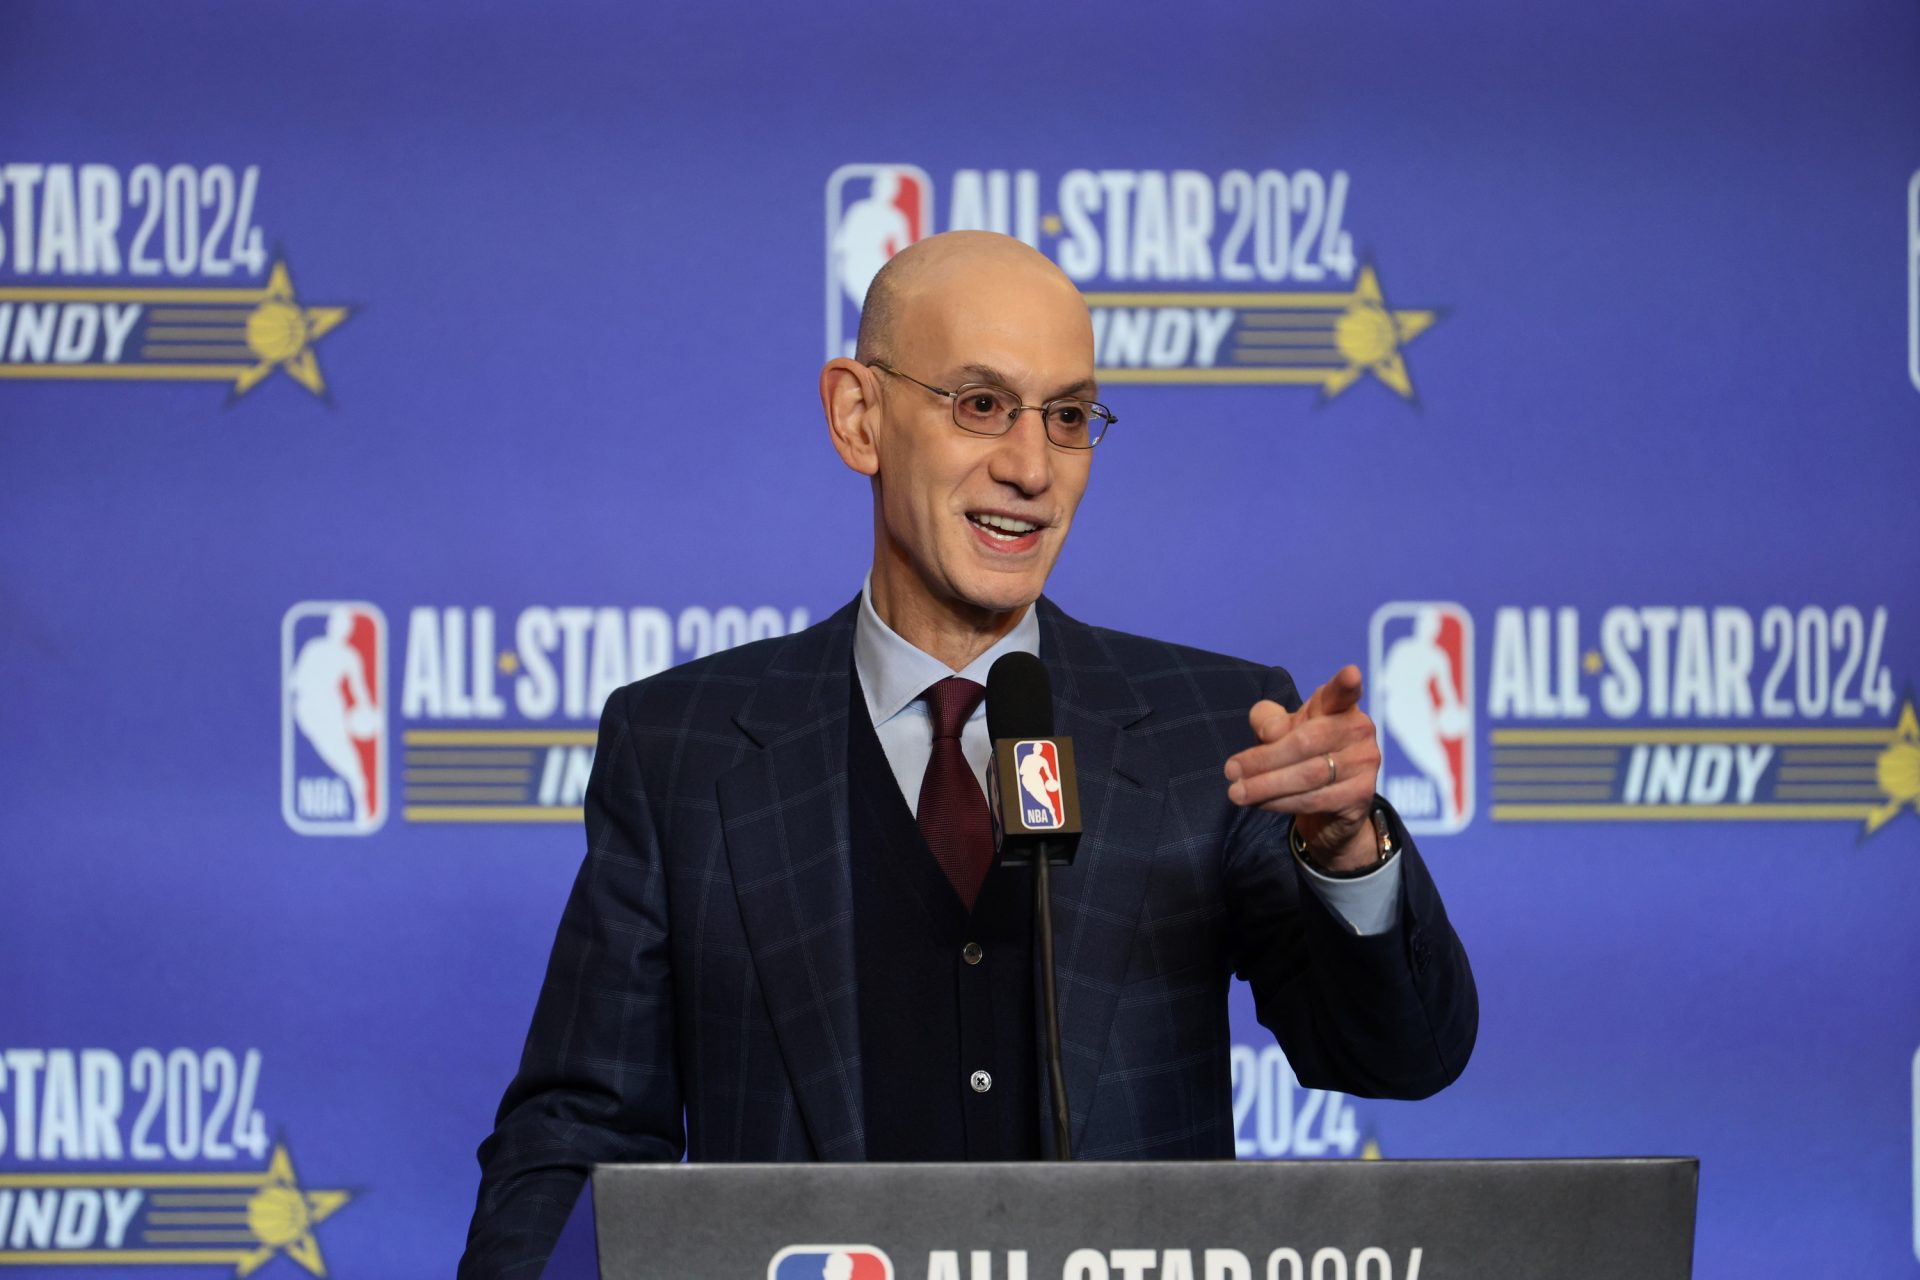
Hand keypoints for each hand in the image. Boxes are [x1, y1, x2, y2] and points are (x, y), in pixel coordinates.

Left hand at [1223, 665, 1381, 871]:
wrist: (1328, 802)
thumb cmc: (1300, 753)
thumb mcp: (1279, 730)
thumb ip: (1268, 721)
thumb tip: (1272, 733)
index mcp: (1338, 705)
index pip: (1342, 692)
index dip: (1346, 684)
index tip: (1351, 674)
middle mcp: (1358, 729)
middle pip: (1305, 741)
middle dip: (1263, 759)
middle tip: (1230, 771)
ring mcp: (1365, 762)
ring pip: (1308, 775)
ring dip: (1266, 786)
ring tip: (1236, 793)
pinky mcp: (1362, 794)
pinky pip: (1315, 799)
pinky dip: (1281, 803)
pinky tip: (1260, 803)